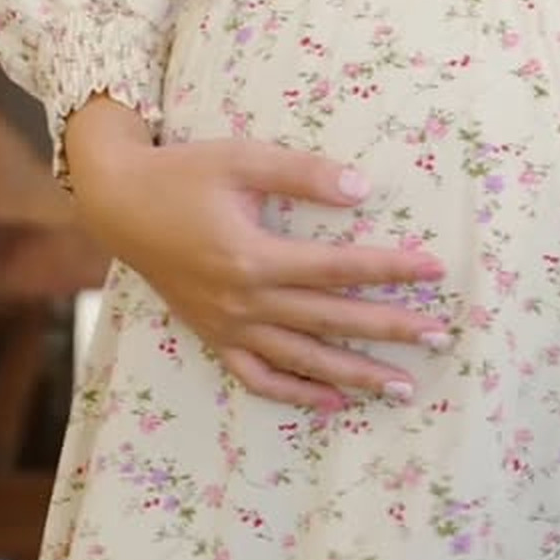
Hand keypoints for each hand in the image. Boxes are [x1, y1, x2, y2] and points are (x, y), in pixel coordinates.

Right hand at [69, 130, 449, 411]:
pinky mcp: (212, 335)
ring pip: (302, 360)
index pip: (339, 268)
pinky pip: (258, 376)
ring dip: (355, 375)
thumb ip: (302, 173)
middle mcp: (244, 301)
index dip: (390, 269)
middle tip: (441, 337)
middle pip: (331, 320)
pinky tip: (333, 401)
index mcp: (254, 257)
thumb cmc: (184, 172)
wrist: (119, 203)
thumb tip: (362, 189)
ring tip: (403, 386)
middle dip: (390, 330)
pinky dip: (296, 392)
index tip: (434, 270)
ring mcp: (227, 326)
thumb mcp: (243, 158)